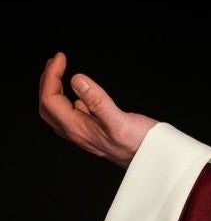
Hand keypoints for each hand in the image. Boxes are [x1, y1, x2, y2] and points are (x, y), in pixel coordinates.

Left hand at [38, 51, 155, 167]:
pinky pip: (71, 115)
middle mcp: (77, 133)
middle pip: (47, 106)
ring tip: (60, 72)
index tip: (61, 58)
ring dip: (54, 90)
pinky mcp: (93, 132)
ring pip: (56, 111)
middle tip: (56, 62)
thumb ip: (97, 100)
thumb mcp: (120, 120)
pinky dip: (67, 99)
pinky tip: (77, 92)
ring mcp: (84, 133)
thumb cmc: (140, 145)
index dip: (51, 76)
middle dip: (47, 81)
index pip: (50, 99)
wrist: (154, 162)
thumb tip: (77, 80)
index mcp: (78, 129)